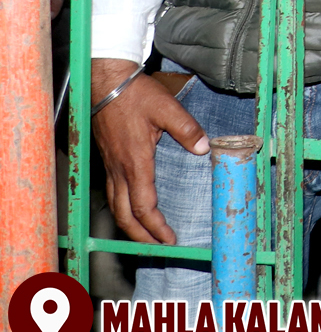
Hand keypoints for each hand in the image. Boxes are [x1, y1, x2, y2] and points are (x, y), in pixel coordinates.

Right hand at [92, 58, 208, 243]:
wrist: (106, 83)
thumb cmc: (136, 95)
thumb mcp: (167, 108)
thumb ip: (187, 129)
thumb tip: (204, 148)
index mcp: (136, 162)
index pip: (144, 206)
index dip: (156, 227)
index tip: (170, 240)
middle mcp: (120, 170)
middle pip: (125, 215)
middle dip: (141, 236)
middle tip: (159, 248)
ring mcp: (111, 166)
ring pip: (116, 206)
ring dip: (131, 226)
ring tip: (146, 237)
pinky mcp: (108, 160)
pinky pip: (113, 193)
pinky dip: (123, 209)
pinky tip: (133, 209)